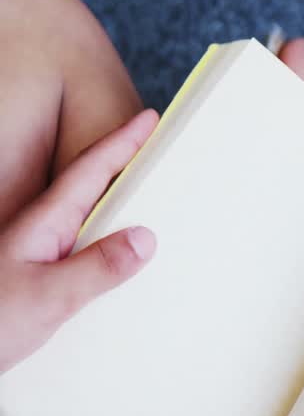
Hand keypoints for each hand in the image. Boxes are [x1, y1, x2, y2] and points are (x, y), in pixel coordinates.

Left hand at [0, 109, 157, 373]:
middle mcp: (39, 235)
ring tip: (149, 202)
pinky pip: (82, 254)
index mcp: (43, 226)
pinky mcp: (36, 283)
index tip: (149, 118)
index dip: (122, 144)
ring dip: (116, 209)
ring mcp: (35, 258)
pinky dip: (106, 248)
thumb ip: (97, 268)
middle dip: (123, 167)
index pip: (91, 173)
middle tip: (155, 150)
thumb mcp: (48, 297)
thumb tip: (145, 238)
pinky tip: (117, 262)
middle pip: (90, 191)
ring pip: (86, 223)